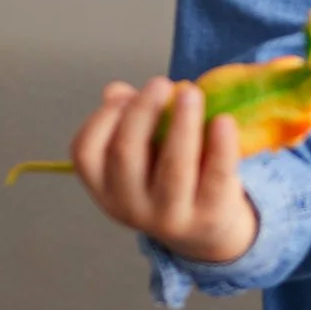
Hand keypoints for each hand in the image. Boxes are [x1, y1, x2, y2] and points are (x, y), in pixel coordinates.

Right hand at [69, 78, 259, 263]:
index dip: (103, 117)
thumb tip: (116, 91)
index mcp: (104, 187)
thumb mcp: (143, 151)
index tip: (127, 94)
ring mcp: (168, 218)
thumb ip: (128, 119)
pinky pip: (215, 178)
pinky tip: (224, 120)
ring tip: (191, 93)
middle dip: (142, 113)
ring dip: (181, 125)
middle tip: (161, 83)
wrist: (205, 226)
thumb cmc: (167, 173)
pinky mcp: (207, 218)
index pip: (86, 152)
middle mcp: (128, 207)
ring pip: (172, 168)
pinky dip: (221, 146)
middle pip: (125, 155)